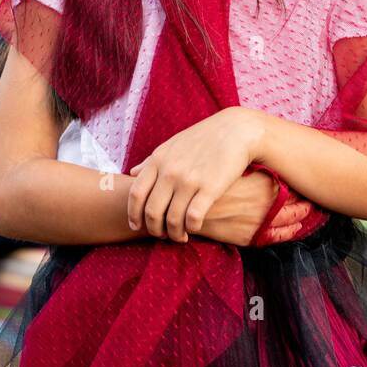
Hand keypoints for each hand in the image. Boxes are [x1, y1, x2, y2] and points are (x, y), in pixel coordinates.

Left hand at [128, 107, 264, 242]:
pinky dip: (191, 228)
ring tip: (180, 236)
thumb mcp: (172, 145)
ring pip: (173, 220)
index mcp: (158, 160)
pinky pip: (193, 218)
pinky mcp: (210, 188)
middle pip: (152, 212)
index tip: (136, 226)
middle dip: (154, 229)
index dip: (133, 214)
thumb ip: (151, 161)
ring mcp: (189, 180)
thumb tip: (131, 173)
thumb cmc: (202, 138)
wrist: (235, 130)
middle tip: (161, 235)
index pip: (136, 194)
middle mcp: (170, 171)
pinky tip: (195, 227)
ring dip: (174, 234)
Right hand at [198, 171, 312, 246]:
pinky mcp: (249, 237)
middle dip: (305, 200)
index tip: (304, 181)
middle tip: (312, 196)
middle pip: (295, 203)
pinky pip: (277, 237)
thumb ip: (251, 167)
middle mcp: (264, 203)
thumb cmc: (209, 184)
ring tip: (308, 210)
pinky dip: (289, 233)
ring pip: (290, 220)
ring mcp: (258, 222)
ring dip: (301, 216)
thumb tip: (267, 161)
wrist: (188, 208)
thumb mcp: (232, 170)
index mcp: (260, 184)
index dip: (299, 184)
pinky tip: (295, 228)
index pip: (290, 185)